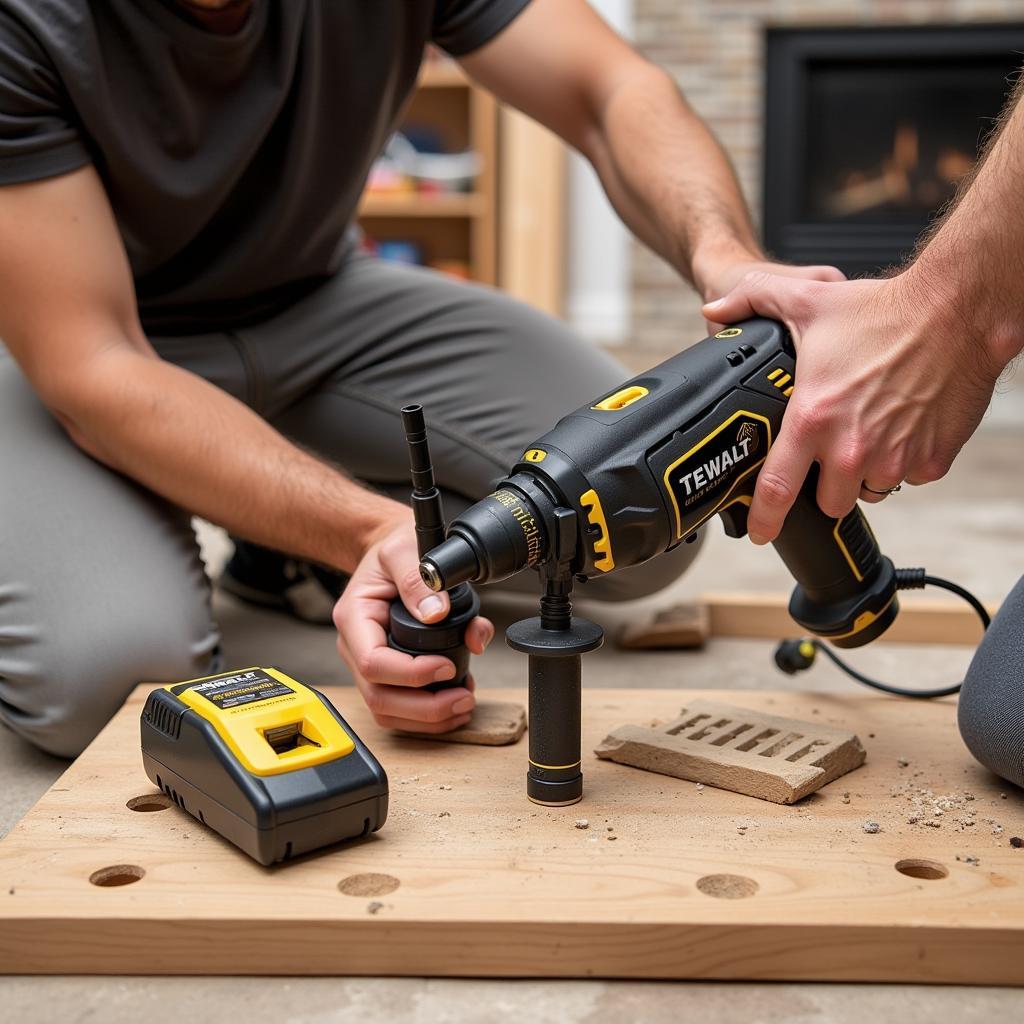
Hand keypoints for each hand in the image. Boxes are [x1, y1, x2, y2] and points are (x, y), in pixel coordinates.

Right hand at [333, 515, 493, 731]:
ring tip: (462, 703)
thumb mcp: (404, 548)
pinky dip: (427, 715)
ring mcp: (369, 662)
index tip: (446, 665)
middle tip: (463, 697)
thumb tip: (437, 612)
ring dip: (428, 718)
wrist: (390, 550)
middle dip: (424, 708)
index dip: (412, 674)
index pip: (373, 662)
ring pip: (388, 710)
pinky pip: (399, 706)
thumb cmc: (393, 548)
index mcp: (355, 618)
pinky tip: (453, 702)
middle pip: (380, 697)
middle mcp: (356, 646)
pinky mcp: (387, 672)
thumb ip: (418, 577)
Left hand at [701, 269, 1004, 543]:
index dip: (764, 518)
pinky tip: (901, 427)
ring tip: (867, 433)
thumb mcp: (808, 300)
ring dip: (863, 474)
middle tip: (829, 453)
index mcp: (814, 419)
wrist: (957, 310)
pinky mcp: (933, 460)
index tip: (760, 533)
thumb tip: (714, 308)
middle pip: (828, 501)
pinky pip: (908, 478)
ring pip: (868, 491)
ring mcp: (895, 458)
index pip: (777, 488)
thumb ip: (753, 299)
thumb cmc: (885, 310)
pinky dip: (903, 461)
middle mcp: (852, 448)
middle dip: (824, 486)